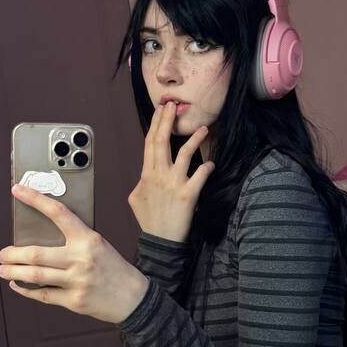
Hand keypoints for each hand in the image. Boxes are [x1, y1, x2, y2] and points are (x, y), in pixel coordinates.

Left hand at [0, 184, 148, 323]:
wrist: (135, 298)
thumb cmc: (114, 269)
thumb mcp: (99, 245)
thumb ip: (74, 240)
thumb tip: (40, 238)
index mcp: (88, 239)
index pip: (58, 213)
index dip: (35, 199)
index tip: (17, 190)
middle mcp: (81, 259)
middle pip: (37, 254)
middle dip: (13, 254)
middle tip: (2, 253)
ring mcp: (77, 281)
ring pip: (35, 275)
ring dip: (14, 272)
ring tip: (3, 269)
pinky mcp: (74, 300)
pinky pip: (43, 295)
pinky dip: (26, 291)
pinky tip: (17, 286)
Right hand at [128, 100, 214, 242]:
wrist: (160, 241)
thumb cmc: (149, 220)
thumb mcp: (135, 199)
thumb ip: (140, 183)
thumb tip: (143, 176)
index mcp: (146, 174)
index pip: (150, 143)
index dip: (156, 124)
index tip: (161, 109)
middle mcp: (159, 175)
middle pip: (162, 142)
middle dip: (167, 121)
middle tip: (174, 105)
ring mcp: (174, 184)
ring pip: (184, 154)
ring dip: (194, 139)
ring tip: (203, 128)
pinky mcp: (188, 194)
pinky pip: (200, 176)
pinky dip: (207, 168)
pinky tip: (211, 164)